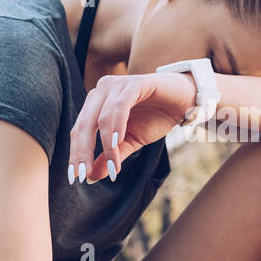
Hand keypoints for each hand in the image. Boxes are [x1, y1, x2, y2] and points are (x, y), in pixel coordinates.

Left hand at [68, 71, 195, 182]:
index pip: (79, 131)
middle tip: (84, 175)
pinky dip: (117, 125)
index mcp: (96, 103)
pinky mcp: (134, 83)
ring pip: (102, 118)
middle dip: (83, 152)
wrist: (184, 100)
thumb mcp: (130, 141)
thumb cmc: (155, 117)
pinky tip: (117, 143)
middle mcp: (101, 91)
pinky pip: (121, 106)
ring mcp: (117, 84)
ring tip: (113, 166)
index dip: (76, 154)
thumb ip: (111, 155)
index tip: (76, 178)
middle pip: (84, 125)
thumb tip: (91, 178)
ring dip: (106, 145)